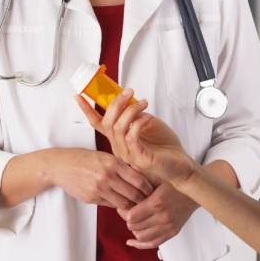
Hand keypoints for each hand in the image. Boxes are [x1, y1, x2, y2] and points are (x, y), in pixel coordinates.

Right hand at [46, 148, 152, 209]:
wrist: (61, 165)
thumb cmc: (86, 159)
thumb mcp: (106, 156)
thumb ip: (122, 167)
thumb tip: (142, 179)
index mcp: (113, 163)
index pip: (139, 180)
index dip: (148, 189)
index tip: (153, 192)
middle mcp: (107, 176)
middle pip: (133, 194)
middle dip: (143, 200)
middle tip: (149, 203)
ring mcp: (98, 189)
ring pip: (123, 203)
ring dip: (131, 206)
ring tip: (137, 206)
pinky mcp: (91, 198)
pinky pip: (110, 205)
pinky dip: (117, 205)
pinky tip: (120, 203)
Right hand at [74, 90, 196, 185]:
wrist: (181, 169)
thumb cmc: (165, 149)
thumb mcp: (147, 127)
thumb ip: (135, 117)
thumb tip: (129, 102)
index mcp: (118, 141)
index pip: (98, 124)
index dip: (87, 110)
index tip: (79, 96)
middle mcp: (119, 149)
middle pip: (107, 122)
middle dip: (116, 104)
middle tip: (128, 91)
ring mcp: (128, 155)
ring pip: (119, 128)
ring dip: (131, 110)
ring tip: (143, 102)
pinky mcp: (140, 159)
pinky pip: (132, 137)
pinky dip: (138, 123)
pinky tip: (147, 118)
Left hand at [117, 182, 198, 248]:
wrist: (197, 191)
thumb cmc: (177, 182)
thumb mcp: (159, 175)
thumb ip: (142, 174)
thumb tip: (128, 168)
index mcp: (157, 202)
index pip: (130, 217)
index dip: (123, 212)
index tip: (123, 206)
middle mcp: (163, 217)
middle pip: (134, 227)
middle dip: (128, 220)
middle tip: (127, 212)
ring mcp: (168, 226)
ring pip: (142, 237)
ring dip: (135, 229)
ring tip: (135, 221)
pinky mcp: (173, 232)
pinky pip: (153, 244)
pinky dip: (141, 244)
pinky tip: (132, 240)